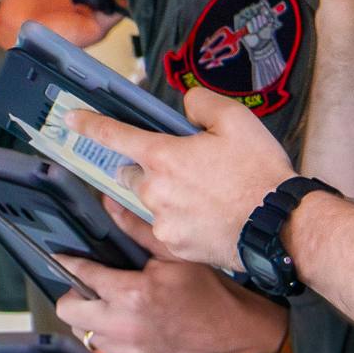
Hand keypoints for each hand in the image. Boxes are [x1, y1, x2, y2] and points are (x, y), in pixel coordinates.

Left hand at [53, 200, 290, 352]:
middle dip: (75, 295)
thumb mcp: (175, 255)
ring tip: (116, 307)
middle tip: (92, 286)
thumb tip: (109, 204)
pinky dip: (113, 338)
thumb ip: (136, 230)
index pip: (81, 275)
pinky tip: (133, 327)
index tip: (62, 258)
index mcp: (133, 294)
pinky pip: (108, 352)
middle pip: (69, 311)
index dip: (69, 263)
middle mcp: (125, 327)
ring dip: (93, 318)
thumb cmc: (209, 293)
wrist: (237, 338)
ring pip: (86, 333)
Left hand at [68, 90, 293, 267]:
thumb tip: (188, 106)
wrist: (283, 228)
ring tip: (205, 194)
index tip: (70, 119)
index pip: (114, 135)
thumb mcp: (237, 121)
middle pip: (131, 174)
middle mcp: (154, 191)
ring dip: (166, 196)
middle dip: (146, 168)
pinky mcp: (176, 248)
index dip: (89, 124)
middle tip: (182, 166)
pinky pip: (167, 228)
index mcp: (163, 156)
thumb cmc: (260, 173)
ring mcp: (163, 223)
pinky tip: (210, 216)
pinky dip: (181, 220)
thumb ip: (202, 104)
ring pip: (151, 203)